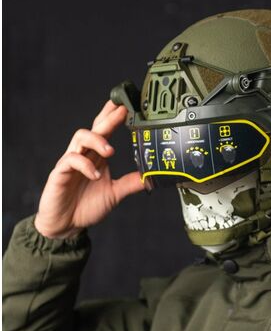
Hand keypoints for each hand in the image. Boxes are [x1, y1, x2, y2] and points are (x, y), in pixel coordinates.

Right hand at [34, 101, 150, 238]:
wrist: (66, 225)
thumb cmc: (86, 206)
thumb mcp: (115, 193)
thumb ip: (130, 183)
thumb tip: (151, 177)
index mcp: (96, 156)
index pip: (105, 130)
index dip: (113, 116)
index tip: (127, 105)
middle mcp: (84, 154)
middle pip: (94, 128)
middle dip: (108, 118)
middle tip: (122, 111)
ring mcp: (71, 162)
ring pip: (80, 138)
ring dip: (97, 141)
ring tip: (110, 151)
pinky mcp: (60, 173)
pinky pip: (70, 161)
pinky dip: (85, 166)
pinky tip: (95, 175)